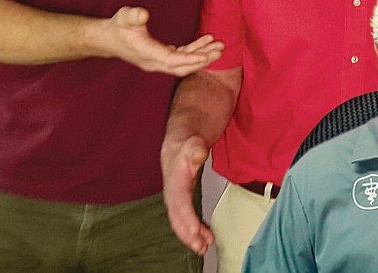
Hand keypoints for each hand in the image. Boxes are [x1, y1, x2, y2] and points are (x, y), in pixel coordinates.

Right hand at [94, 7, 222, 74]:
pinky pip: (182, 58)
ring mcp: (158, 62)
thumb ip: (133, 15)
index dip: (190, 58)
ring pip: (184, 64)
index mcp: (147, 54)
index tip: (206, 56)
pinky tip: (206, 41)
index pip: (172, 60)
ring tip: (219, 46)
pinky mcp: (161, 58)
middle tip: (220, 50)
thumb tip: (143, 13)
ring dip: (202, 56)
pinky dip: (195, 51)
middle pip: (182, 67)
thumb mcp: (124, 17)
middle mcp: (154, 62)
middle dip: (202, 60)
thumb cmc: (118, 27)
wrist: (108, 39)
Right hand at [161, 134, 214, 254]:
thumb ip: (195, 147)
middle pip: (176, 214)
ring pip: (180, 218)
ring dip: (190, 234)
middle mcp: (173, 186)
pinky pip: (185, 214)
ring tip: (204, 247)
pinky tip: (204, 236)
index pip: (179, 200)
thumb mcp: (193, 137)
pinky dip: (193, 227)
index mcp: (175, 175)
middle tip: (201, 247)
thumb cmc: (188, 135)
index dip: (186, 217)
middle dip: (187, 233)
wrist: (182, 131)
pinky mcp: (183, 194)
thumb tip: (198, 153)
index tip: (195, 231)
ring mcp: (176, 191)